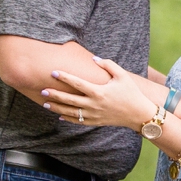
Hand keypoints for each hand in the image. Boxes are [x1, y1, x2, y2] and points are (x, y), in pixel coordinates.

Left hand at [37, 57, 152, 128]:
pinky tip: (59, 115)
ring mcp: (94, 115)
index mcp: (99, 92)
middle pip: (69, 99)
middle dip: (55, 94)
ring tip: (45, 103)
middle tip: (42, 90)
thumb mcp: (122, 76)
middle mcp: (94, 105)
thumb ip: (108, 65)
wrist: (138, 114)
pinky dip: (68, 119)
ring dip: (57, 108)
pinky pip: (78, 121)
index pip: (77, 83)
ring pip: (71, 112)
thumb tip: (94, 58)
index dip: (64, 77)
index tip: (53, 72)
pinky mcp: (96, 122)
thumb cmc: (131, 93)